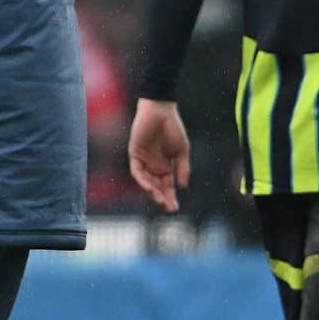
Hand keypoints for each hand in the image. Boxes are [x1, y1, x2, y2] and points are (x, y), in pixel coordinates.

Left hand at [127, 98, 191, 213]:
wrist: (162, 110)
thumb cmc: (173, 128)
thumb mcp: (182, 151)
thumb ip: (182, 168)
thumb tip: (183, 187)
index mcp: (164, 166)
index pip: (167, 186)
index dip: (170, 197)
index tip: (175, 209)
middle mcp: (153, 166)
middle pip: (156, 187)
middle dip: (162, 198)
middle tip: (169, 208)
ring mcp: (143, 160)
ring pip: (146, 181)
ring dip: (152, 192)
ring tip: (160, 200)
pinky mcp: (135, 153)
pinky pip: (137, 171)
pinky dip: (142, 180)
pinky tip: (150, 187)